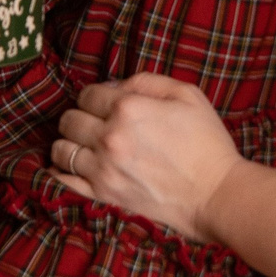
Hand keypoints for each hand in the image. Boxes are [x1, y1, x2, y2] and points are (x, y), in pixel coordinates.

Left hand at [52, 74, 243, 242]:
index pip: (87, 94)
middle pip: (69, 120)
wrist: (216, 194)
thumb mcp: (187, 95)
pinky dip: (60, 172)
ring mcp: (103, 168)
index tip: (104, 104)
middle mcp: (110, 137)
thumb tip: (117, 86)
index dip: (95, 96)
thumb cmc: (207, 143)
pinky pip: (63, 181)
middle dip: (79, 117)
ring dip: (68, 143)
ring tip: (83, 145)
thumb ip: (147, 81)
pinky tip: (69, 167)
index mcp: (129, 108)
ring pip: (61, 150)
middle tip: (93, 123)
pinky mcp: (104, 194)